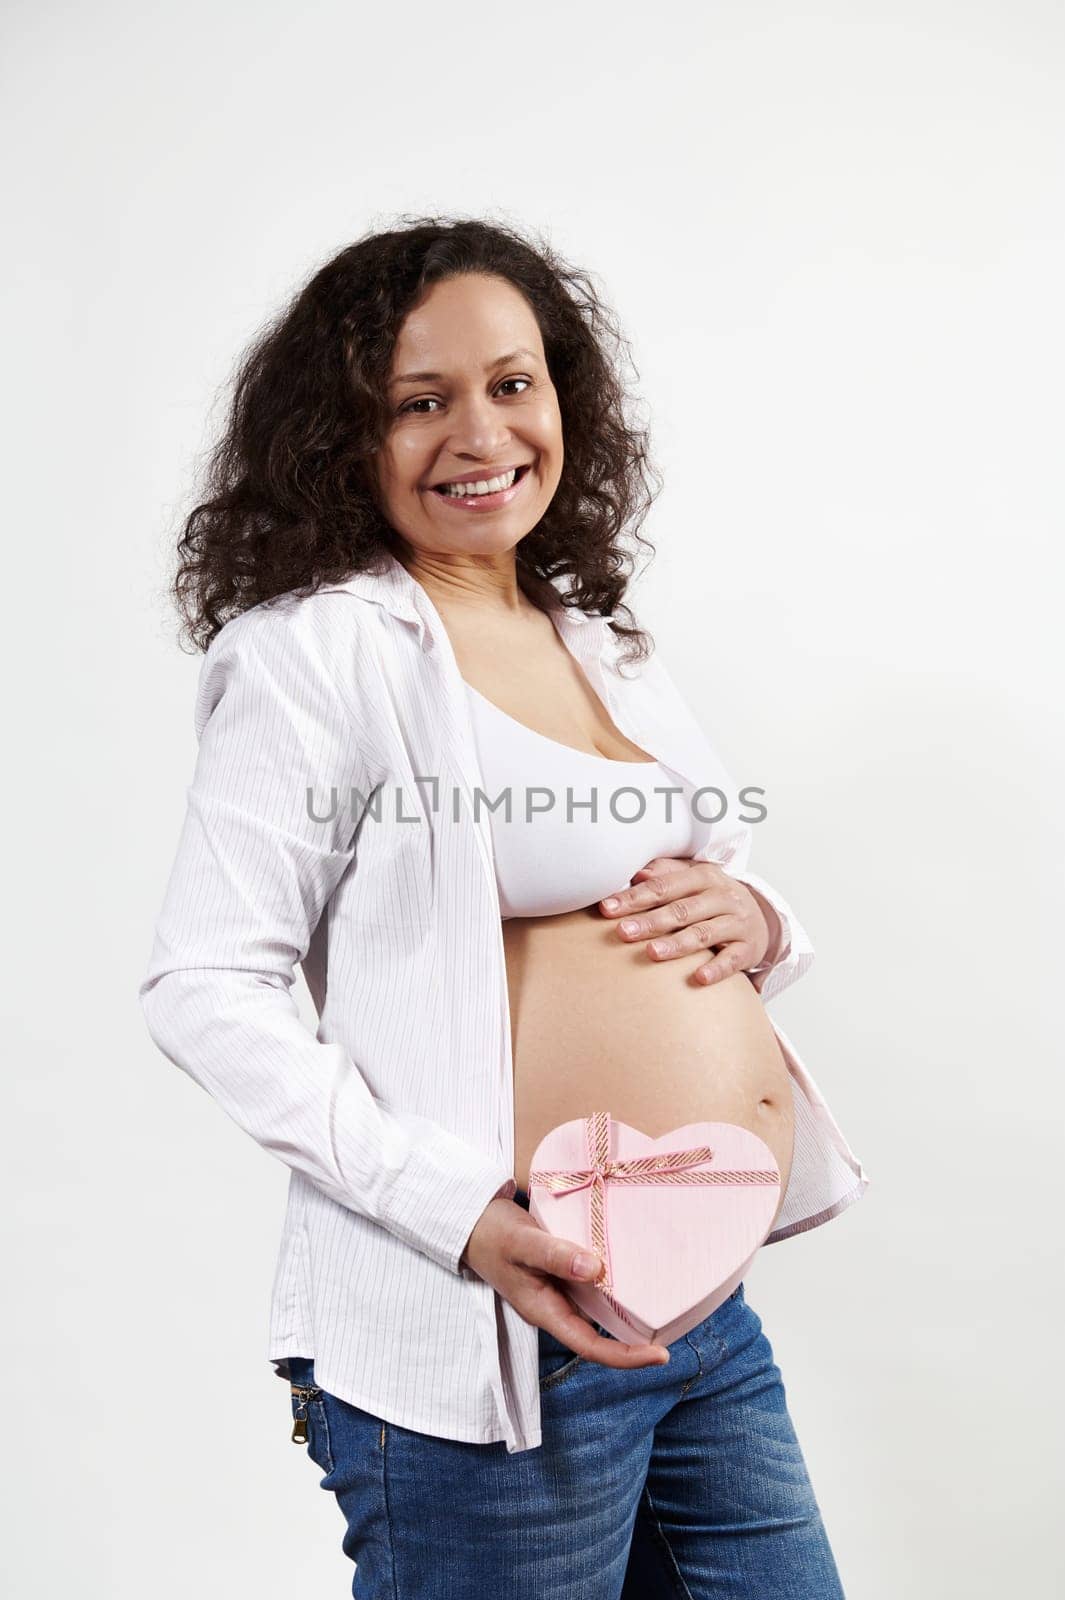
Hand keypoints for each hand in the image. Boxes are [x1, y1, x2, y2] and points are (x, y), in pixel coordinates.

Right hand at [461, 1199, 671, 1369]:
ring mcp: (555, 1294)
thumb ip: (555, 1256)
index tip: (661, 1356)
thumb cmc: (494, 1234)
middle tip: (671, 1335)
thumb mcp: (523, 1242)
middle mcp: (553, 1308)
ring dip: (624, 1320)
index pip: (590, 1346)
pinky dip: (612, 1291)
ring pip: (594, 1316)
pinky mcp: (557, 1276)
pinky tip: (630, 1278)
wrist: (470, 1222)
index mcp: (544, 1310)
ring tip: (660, 1312)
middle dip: (633, 1344)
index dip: (626, 1356)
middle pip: (597, 1338)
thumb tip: (595, 1269)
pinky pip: (589, 1292)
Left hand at [598, 857, 775, 986]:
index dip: (635, 897)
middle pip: (682, 909)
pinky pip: (733, 960)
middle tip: (622, 932)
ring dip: (677, 944)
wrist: (762, 918)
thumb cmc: (713, 899)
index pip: (664, 886)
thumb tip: (636, 873)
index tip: (607, 908)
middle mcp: (722, 897)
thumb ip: (666, 873)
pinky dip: (717, 969)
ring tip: (652, 953)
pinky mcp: (748, 948)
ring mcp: (737, 923)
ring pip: (704, 933)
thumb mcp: (694, 880)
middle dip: (650, 921)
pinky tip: (699, 978)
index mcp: (704, 876)